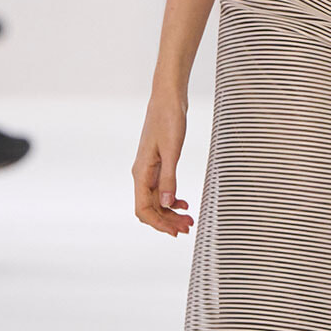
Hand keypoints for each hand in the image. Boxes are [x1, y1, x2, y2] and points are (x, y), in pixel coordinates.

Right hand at [132, 90, 193, 235]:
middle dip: (167, 221)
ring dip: (171, 213)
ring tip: (189, 219)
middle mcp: (141, 174)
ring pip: (156, 201)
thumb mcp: (172, 151)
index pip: (143, 209)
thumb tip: (168, 204)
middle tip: (189, 227)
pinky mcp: (157, 165)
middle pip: (149, 209)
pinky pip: (160, 190)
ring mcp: (149, 170)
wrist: (168, 99)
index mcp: (141, 172)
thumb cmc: (168, 120)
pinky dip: (172, 200)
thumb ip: (169, 178)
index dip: (158, 223)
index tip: (176, 231)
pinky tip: (184, 202)